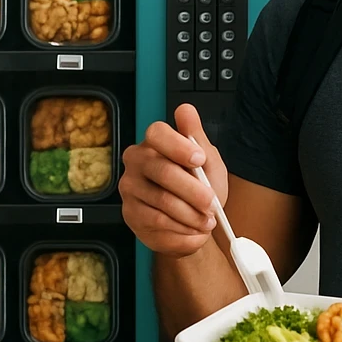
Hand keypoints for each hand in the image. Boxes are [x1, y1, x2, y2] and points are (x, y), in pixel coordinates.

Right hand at [119, 103, 228, 256]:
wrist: (193, 221)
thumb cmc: (199, 187)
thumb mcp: (208, 161)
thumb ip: (197, 137)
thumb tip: (185, 111)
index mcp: (155, 142)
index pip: (157, 133)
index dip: (178, 146)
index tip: (199, 160)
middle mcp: (136, 161)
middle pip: (162, 171)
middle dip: (193, 190)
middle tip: (211, 203)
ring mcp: (130, 188)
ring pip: (162, 201)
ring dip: (190, 214)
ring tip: (206, 220)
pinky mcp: (130, 214)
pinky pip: (157, 222)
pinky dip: (181, 229)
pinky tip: (192, 230)